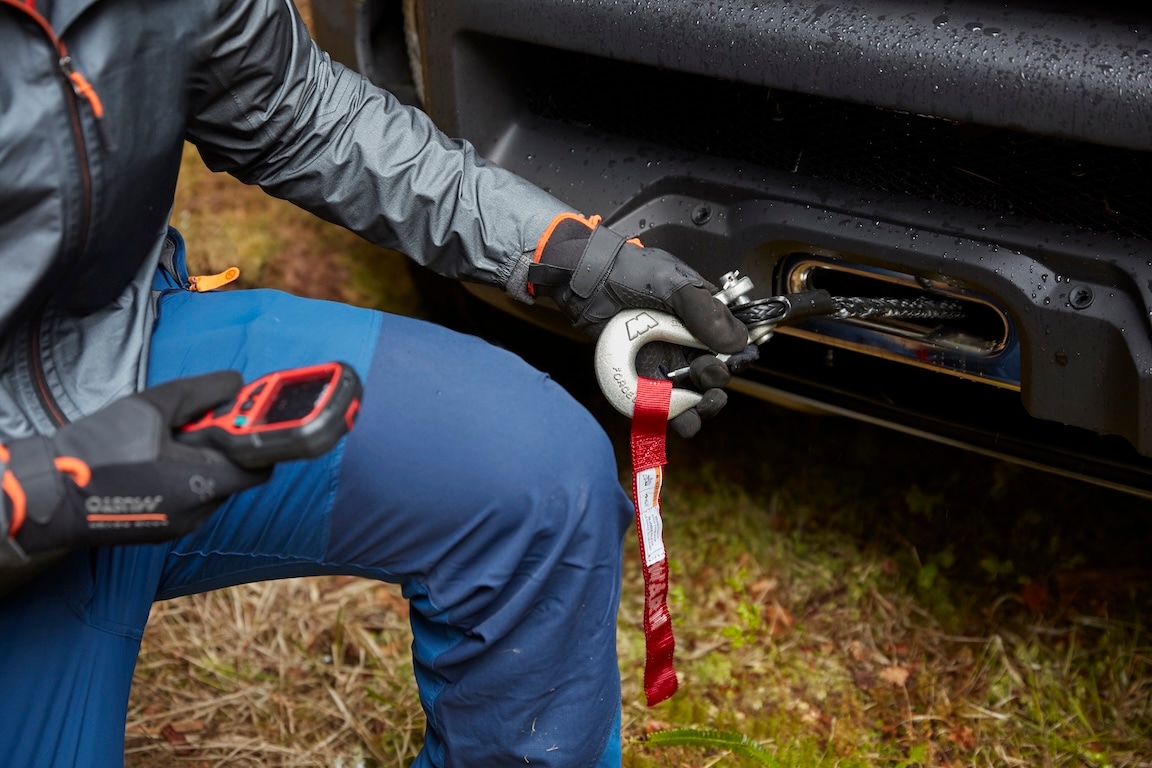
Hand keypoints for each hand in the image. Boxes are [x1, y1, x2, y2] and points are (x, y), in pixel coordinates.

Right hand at [1, 372, 270, 558]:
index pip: (259, 465)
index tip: (236, 416)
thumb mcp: (154, 406)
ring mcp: (180, 525)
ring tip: (160, 444)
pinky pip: (186, 500)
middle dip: (216, 446)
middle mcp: (199, 511)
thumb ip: (202, 392)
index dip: (251, 437)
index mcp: (204, 483)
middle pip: (232, 473)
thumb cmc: (98, 450)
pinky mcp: (160, 531)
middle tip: (187, 425)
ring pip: (207, 486)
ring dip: (196, 463)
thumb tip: (236, 382)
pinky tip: (149, 463)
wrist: (49, 493)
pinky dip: (179, 480)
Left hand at [528, 213, 753, 436]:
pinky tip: (680, 416)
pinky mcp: (644, 382)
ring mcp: (665, 364)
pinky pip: (664, 408)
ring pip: (695, 397)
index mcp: (703, 318)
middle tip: (706, 371)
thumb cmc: (629, 274)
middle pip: (716, 374)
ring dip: (704, 405)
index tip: (738, 360)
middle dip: (717, 378)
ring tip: (700, 402)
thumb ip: (706, 312)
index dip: (740, 355)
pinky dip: (675, 418)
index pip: (733, 343)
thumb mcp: (673, 285)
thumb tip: (739, 341)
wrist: (586, 282)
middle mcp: (687, 344)